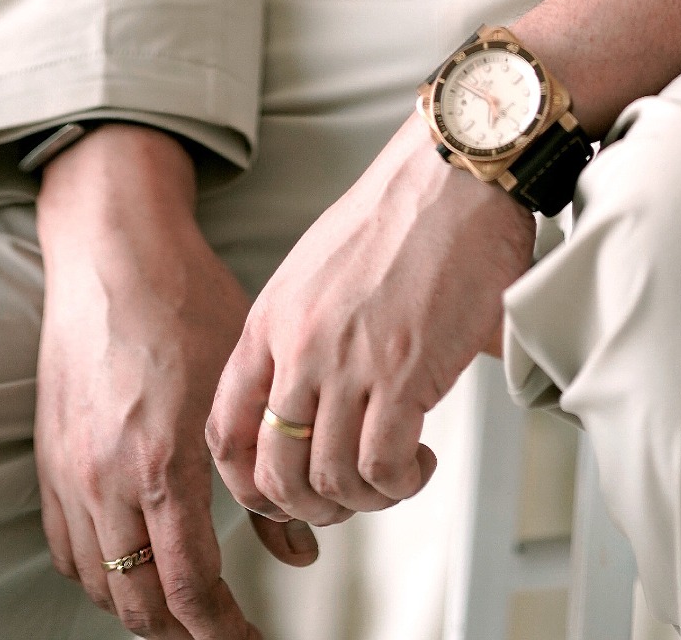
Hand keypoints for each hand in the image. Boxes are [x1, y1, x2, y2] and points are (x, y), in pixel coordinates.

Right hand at [35, 125, 310, 636]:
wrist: (113, 250)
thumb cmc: (185, 300)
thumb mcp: (243, 381)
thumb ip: (264, 475)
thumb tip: (300, 548)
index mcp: (162, 463)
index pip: (190, 588)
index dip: (224, 631)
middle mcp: (107, 481)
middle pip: (138, 605)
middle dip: (183, 633)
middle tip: (222, 634)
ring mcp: (70, 474)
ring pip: (98, 586)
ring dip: (139, 611)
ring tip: (182, 612)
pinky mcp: (47, 459)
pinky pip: (66, 549)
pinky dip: (98, 577)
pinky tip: (130, 569)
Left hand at [207, 116, 535, 526]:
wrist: (455, 173)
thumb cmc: (400, 212)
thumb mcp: (318, 267)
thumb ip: (302, 329)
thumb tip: (315, 396)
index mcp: (271, 320)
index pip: (225, 430)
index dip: (247, 483)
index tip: (279, 495)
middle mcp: (300, 346)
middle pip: (274, 472)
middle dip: (307, 507)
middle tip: (344, 501)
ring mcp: (349, 363)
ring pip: (330, 481)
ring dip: (364, 500)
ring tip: (394, 479)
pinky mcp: (404, 372)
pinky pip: (383, 468)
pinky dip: (401, 484)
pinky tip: (419, 464)